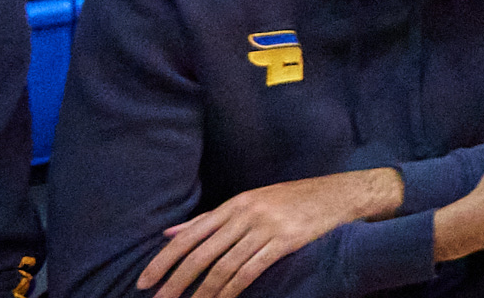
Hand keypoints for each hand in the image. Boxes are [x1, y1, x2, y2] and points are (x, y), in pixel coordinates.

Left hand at [138, 167, 399, 297]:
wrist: (339, 194)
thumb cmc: (292, 200)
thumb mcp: (250, 202)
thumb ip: (210, 219)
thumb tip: (169, 233)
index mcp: (234, 203)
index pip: (189, 235)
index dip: (164, 260)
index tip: (144, 281)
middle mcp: (246, 213)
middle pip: (201, 253)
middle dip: (176, 281)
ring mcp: (265, 227)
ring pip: (223, 266)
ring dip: (202, 292)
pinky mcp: (284, 241)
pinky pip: (250, 271)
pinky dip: (231, 290)